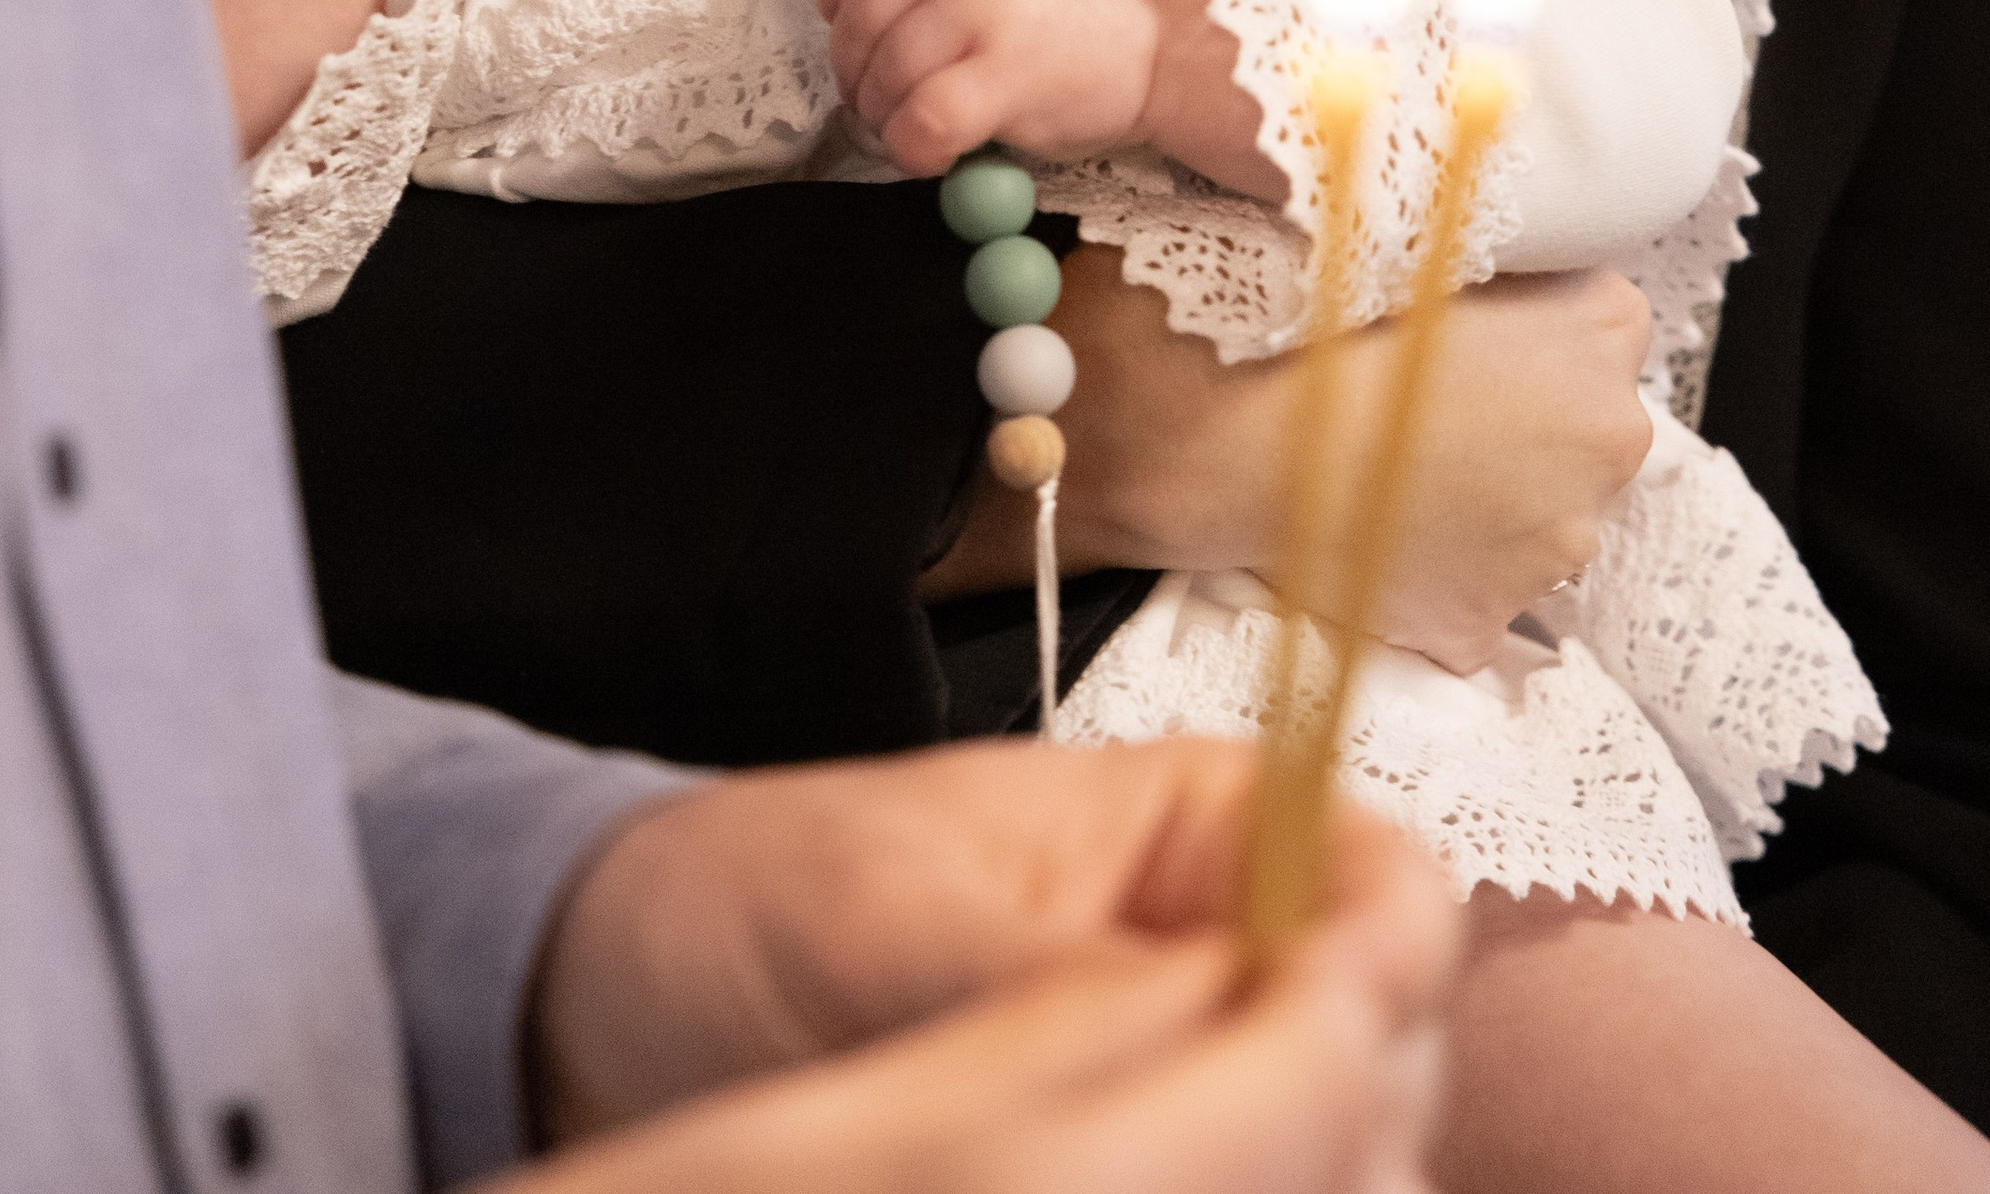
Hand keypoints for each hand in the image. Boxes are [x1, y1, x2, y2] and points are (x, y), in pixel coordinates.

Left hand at [522, 739, 1453, 1190]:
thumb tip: (1258, 1007)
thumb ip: (1073, 972)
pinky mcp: (1129, 1168)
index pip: (1390, 899)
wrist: (600, 1002)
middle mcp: (1221, 962)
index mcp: (1201, 833)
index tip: (1318, 1059)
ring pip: (1332, 1161)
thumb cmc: (736, 902)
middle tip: (1191, 1157)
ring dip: (1268, 1172)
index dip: (1377, 987)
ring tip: (1113, 1175)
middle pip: (1388, 1064)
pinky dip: (1199, 1191)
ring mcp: (1180, 1082)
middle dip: (1328, 1120)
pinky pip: (1229, 1191)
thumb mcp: (889, 924)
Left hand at [818, 0, 1159, 173]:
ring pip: (884, 74)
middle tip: (878, 102)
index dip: (837, 0)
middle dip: (856, 72)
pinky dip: (912, 148)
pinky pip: (921, 121)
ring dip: (883, 116)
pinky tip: (932, 154)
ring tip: (911, 129)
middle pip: (860, 18)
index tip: (853, 32)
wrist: (1186, 28)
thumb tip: (865, 7)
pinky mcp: (1005, 72)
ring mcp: (980, 4)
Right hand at [925, 251, 1652, 670]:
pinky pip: (1472, 587)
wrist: (1201, 438)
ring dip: (1479, 492)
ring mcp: (1556, 544)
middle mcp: (1605, 438)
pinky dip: (1431, 568)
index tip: (1466, 318)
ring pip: (1533, 510)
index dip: (1529, 316)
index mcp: (1599, 324)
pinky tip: (1364, 528)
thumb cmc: (1291, 315)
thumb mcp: (1388, 220)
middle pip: (1580, 419)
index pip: (1599, 314)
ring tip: (1381, 462)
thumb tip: (1447, 187)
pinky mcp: (1488, 622)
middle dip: (1515, 411)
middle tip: (1417, 393)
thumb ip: (1450, 220)